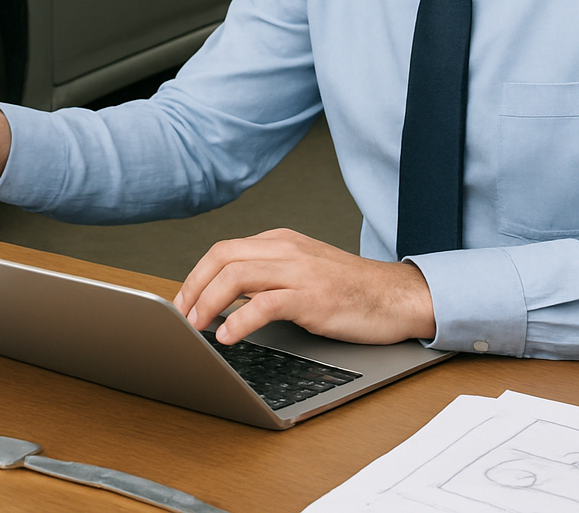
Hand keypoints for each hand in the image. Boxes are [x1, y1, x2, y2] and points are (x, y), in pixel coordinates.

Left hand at [173, 228, 435, 345]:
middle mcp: (286, 250)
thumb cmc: (351, 290)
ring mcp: (299, 272)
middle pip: (221, 258)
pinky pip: (265, 304)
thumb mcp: (302, 271)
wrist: (398, 296)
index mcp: (280, 241)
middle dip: (193, 287)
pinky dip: (239, 320)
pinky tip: (228, 336)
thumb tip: (225, 298)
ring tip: (196, 327)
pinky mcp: (312, 297)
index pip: (223, 251)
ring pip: (236, 276)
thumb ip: (267, 276)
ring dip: (207, 303)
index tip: (182, 302)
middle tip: (180, 316)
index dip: (195, 277)